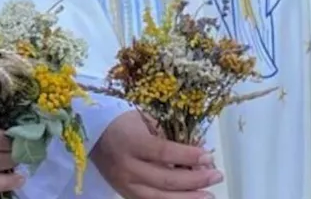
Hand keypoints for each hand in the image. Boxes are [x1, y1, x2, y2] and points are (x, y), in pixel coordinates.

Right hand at [90, 110, 223, 198]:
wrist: (94, 135)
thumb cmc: (124, 121)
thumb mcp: (146, 119)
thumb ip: (170, 134)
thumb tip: (200, 149)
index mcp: (132, 142)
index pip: (164, 152)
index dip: (188, 156)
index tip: (209, 157)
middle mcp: (127, 167)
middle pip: (165, 180)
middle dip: (195, 180)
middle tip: (216, 176)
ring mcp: (125, 184)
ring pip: (159, 198)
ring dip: (187, 198)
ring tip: (208, 195)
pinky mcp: (124, 194)